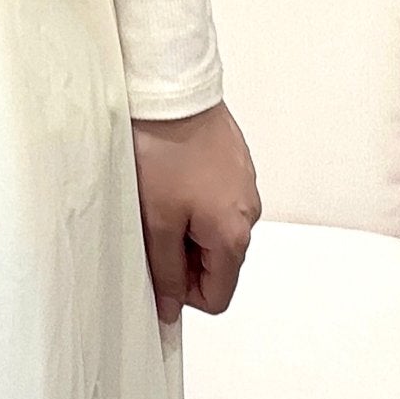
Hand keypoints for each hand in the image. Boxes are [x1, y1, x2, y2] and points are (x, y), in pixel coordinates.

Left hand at [129, 98, 260, 325]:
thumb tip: (170, 307)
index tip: (156, 272)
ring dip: (185, 226)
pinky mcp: (235, 164)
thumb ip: (164, 269)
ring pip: (214, 230)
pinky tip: (169, 177)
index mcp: (234, 234)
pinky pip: (216, 200)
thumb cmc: (163, 149)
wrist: (172, 91)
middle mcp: (249, 213)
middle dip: (181, 256)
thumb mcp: (156, 220)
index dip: (183, 294)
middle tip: (149, 227)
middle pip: (217, 263)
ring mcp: (244, 186)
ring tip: (158, 197)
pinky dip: (192, 200)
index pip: (217, 296)